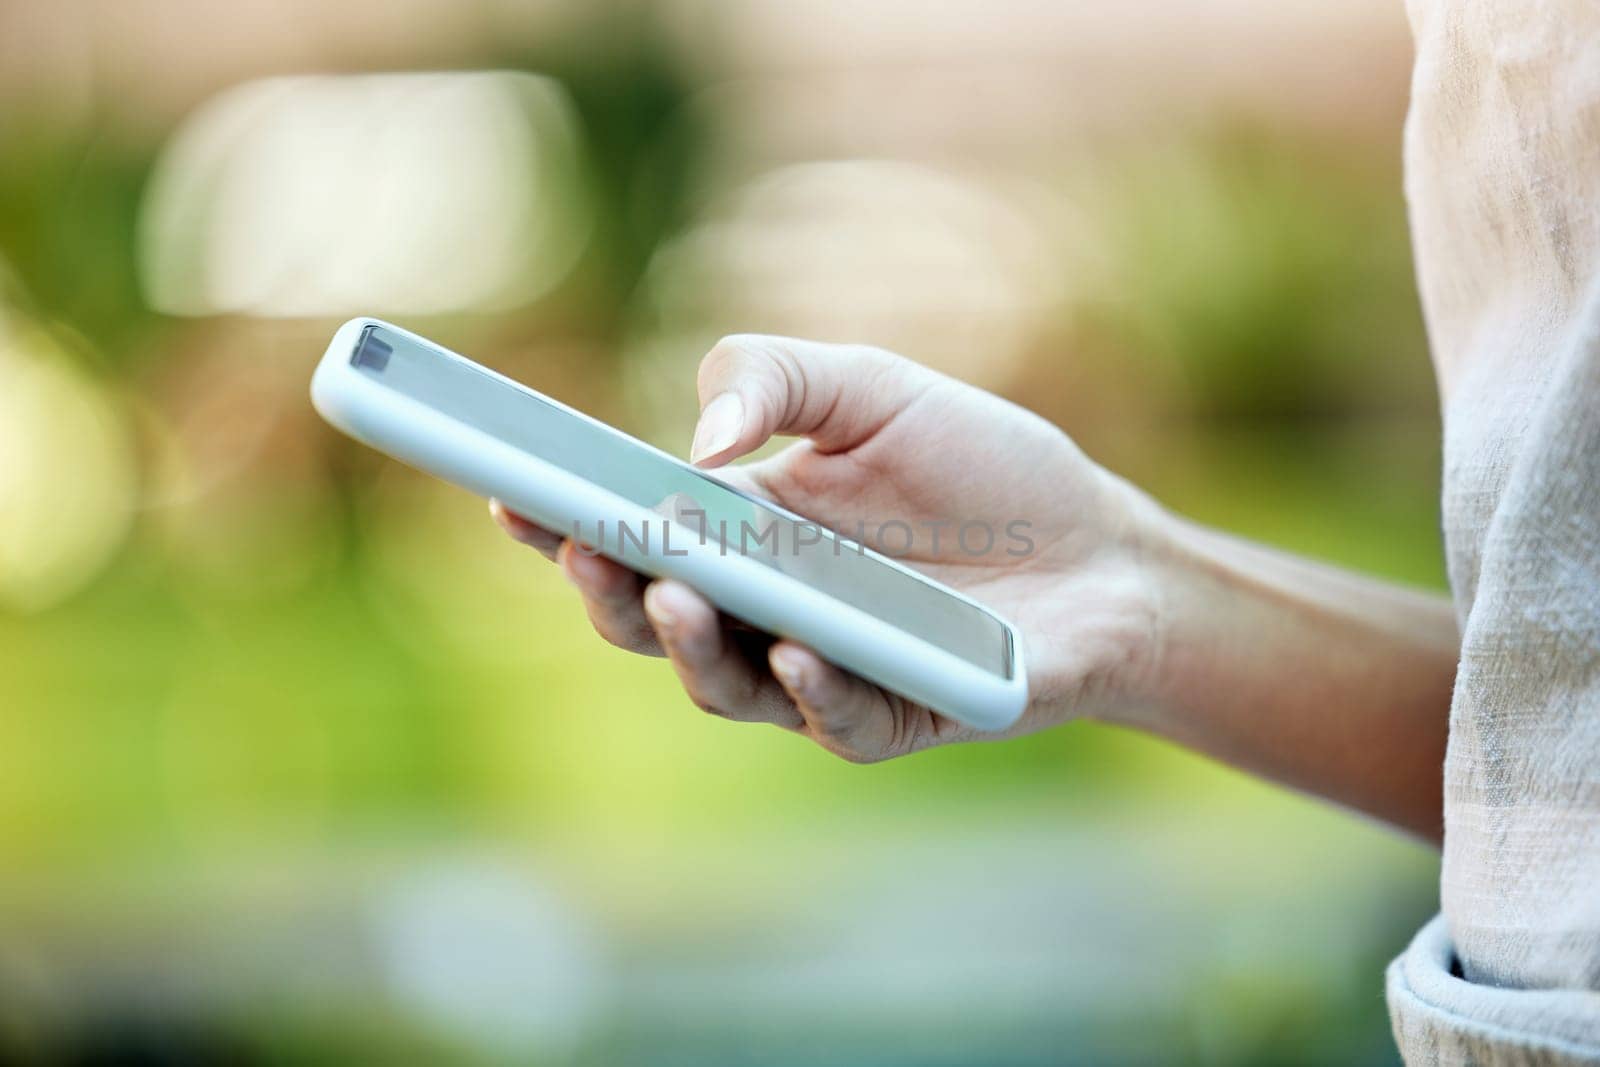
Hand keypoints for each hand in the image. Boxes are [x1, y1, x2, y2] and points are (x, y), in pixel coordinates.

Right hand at [492, 335, 1163, 762]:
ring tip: (673, 594)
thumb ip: (777, 379)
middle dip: (604, 588)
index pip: (628, 529)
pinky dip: (808, 691)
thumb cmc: (984, 467)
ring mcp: (820, 672)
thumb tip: (695, 440)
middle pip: (649, 619)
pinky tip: (796, 654)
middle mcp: (763, 610)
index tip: (505, 485)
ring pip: (721, 684)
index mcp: (743, 531)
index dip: (560, 516)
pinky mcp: (892, 716)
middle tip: (583, 548)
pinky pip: (832, 721)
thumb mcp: (875, 388)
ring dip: (686, 646)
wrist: (1103, 547)